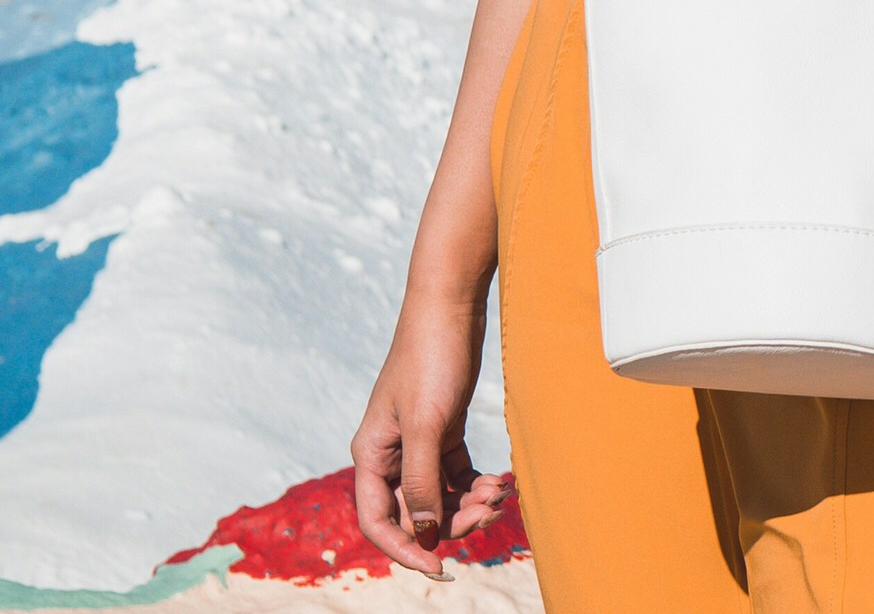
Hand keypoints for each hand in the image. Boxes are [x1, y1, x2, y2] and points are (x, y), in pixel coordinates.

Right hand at [350, 296, 504, 575]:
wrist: (451, 306)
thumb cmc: (431, 357)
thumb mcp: (426, 423)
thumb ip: (422, 481)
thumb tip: (423, 532)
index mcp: (371, 456)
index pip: (379, 522)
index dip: (405, 550)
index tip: (439, 568)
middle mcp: (390, 455)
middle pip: (415, 512)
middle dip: (451, 520)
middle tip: (492, 511)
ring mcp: (417, 443)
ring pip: (439, 495)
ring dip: (469, 503)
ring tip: (502, 492)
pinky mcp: (443, 430)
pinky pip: (456, 475)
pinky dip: (477, 484)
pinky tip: (501, 481)